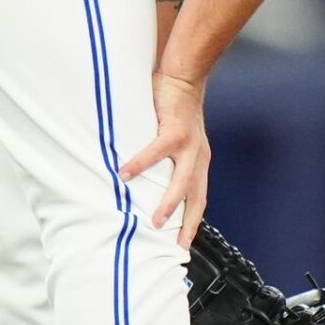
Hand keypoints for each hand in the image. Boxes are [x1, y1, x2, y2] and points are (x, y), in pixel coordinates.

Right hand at [119, 72, 210, 247]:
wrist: (184, 78)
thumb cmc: (174, 110)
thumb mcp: (178, 140)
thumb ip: (168, 160)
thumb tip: (146, 181)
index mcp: (198, 161)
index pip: (199, 198)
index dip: (193, 221)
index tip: (184, 244)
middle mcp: (198, 157)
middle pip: (196, 198)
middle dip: (187, 223)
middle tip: (178, 246)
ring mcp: (189, 145)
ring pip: (181, 182)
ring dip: (168, 203)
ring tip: (154, 221)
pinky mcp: (174, 130)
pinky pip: (155, 152)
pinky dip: (140, 164)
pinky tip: (125, 174)